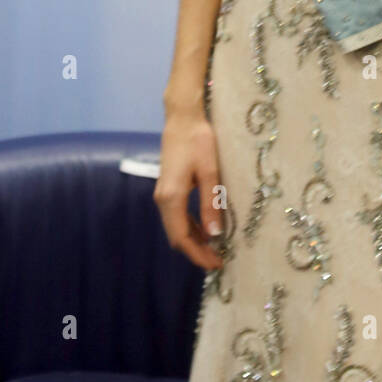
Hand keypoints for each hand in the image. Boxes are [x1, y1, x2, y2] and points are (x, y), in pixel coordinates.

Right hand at [154, 105, 226, 270]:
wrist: (183, 117)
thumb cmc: (199, 140)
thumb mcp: (210, 172)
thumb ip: (211, 203)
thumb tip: (215, 235)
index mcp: (171, 198)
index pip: (181, 238)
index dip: (197, 254)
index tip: (216, 264)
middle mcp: (163, 199)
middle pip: (176, 236)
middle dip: (196, 251)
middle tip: (219, 260)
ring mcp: (163, 194)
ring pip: (176, 227)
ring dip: (194, 240)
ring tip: (215, 248)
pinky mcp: (168, 188)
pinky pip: (177, 215)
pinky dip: (190, 227)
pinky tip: (206, 228)